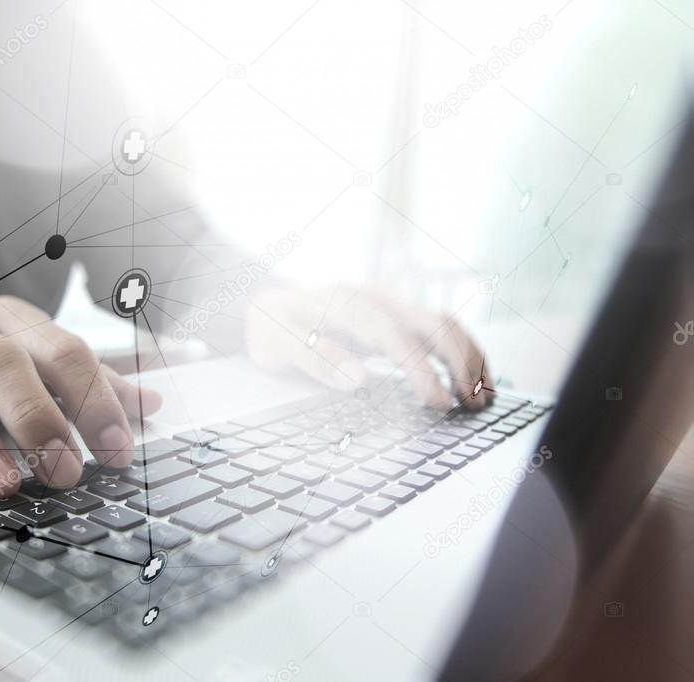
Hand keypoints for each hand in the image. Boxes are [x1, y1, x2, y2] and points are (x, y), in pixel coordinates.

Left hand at [246, 286, 490, 408]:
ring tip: (483, 397)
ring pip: (443, 322)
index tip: (438, 402)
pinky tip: (475, 378)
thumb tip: (358, 380)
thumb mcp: (277, 344)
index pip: (392, 335)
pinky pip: (440, 327)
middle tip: (471, 406)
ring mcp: (389, 302)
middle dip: (458, 363)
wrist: (268, 304)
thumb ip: (315, 358)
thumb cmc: (273, 328)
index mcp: (344, 303)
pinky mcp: (398, 313)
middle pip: (430, 322)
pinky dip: (463, 351)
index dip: (419, 369)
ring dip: (469, 357)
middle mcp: (374, 297)